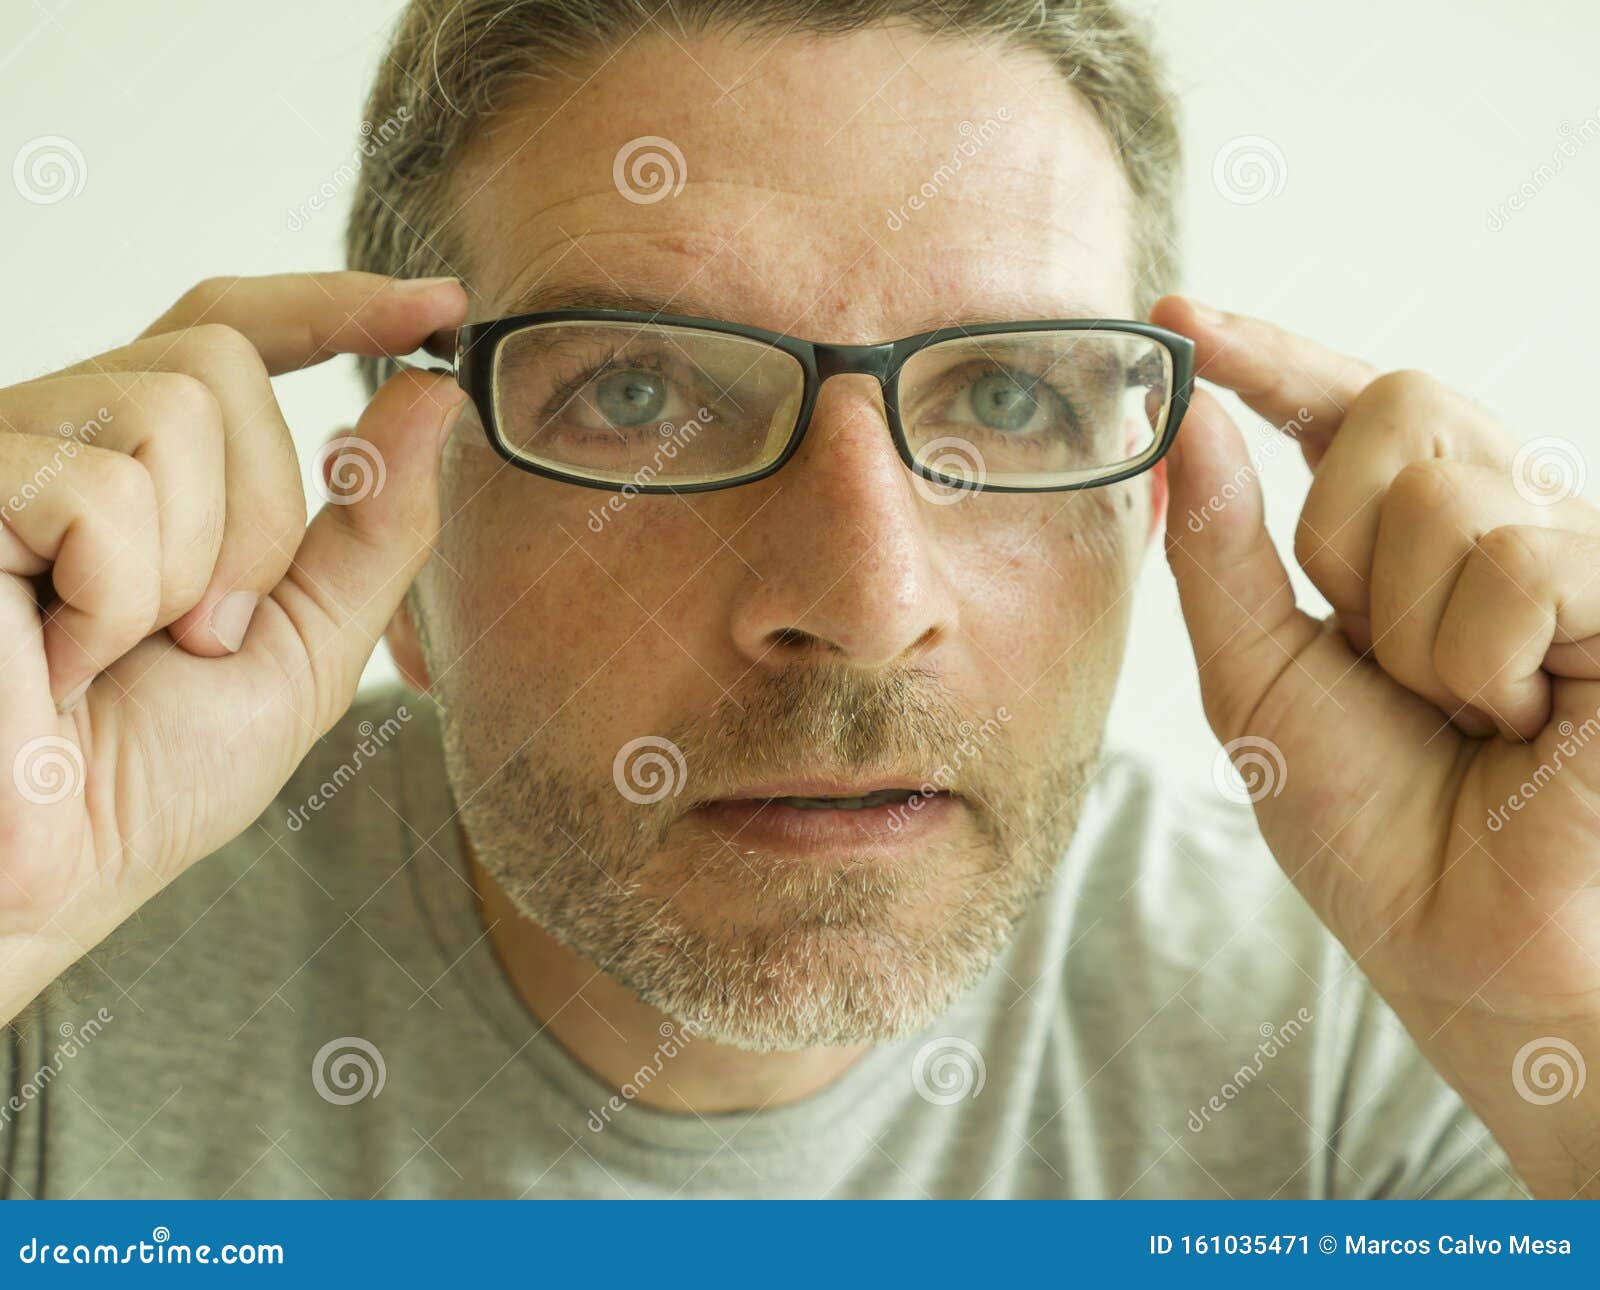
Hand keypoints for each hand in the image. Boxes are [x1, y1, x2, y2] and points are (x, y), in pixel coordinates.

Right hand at [0, 272, 467, 1022]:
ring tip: (113, 654)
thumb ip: (371, 527)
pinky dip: (113, 600)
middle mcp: (61, 432)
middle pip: (218, 363)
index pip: (233, 329)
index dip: (334, 306)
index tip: (443, 307)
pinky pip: (99, 491)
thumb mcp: (303, 646)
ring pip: (171, 406)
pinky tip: (50, 662)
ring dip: (186, 567)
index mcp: (142, 462)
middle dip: (254, 515)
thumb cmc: (147, 774)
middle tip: (198, 635)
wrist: (33, 876)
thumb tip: (435, 392)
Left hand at [1155, 295, 1599, 1198]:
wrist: (1466, 950)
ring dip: (1410, 629)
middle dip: (1343, 539)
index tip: (1176, 323)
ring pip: (1444, 490)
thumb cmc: (1373, 829)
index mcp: (1413, 542)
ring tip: (1466, 716)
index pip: (1341, 408)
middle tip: (1383, 660)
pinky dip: (1481, 658)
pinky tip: (1523, 723)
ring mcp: (1574, 551)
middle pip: (1394, 408)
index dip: (1265, 355)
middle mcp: (1501, 522)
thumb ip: (1219, 549)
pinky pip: (1516, 559)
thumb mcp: (1259, 677)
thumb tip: (1187, 421)